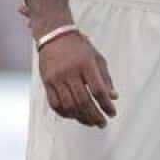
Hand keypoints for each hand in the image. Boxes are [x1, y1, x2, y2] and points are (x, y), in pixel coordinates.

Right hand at [26, 0, 117, 127]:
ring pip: (68, 105)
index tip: (112, 113)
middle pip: (83, 100)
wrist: (55, 36)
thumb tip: (113, 97)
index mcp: (86, 65)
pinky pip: (55, 103)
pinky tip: (74, 116)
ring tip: (90, 122)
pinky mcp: (46, 82)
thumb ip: (106, 78)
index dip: (105, 104)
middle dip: (94, 115)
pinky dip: (65, 113)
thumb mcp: (97, 58)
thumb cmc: (80, 47)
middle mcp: (70, 73)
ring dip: (80, 117)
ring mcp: (56, 78)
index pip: (97, 90)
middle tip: (102, 123)